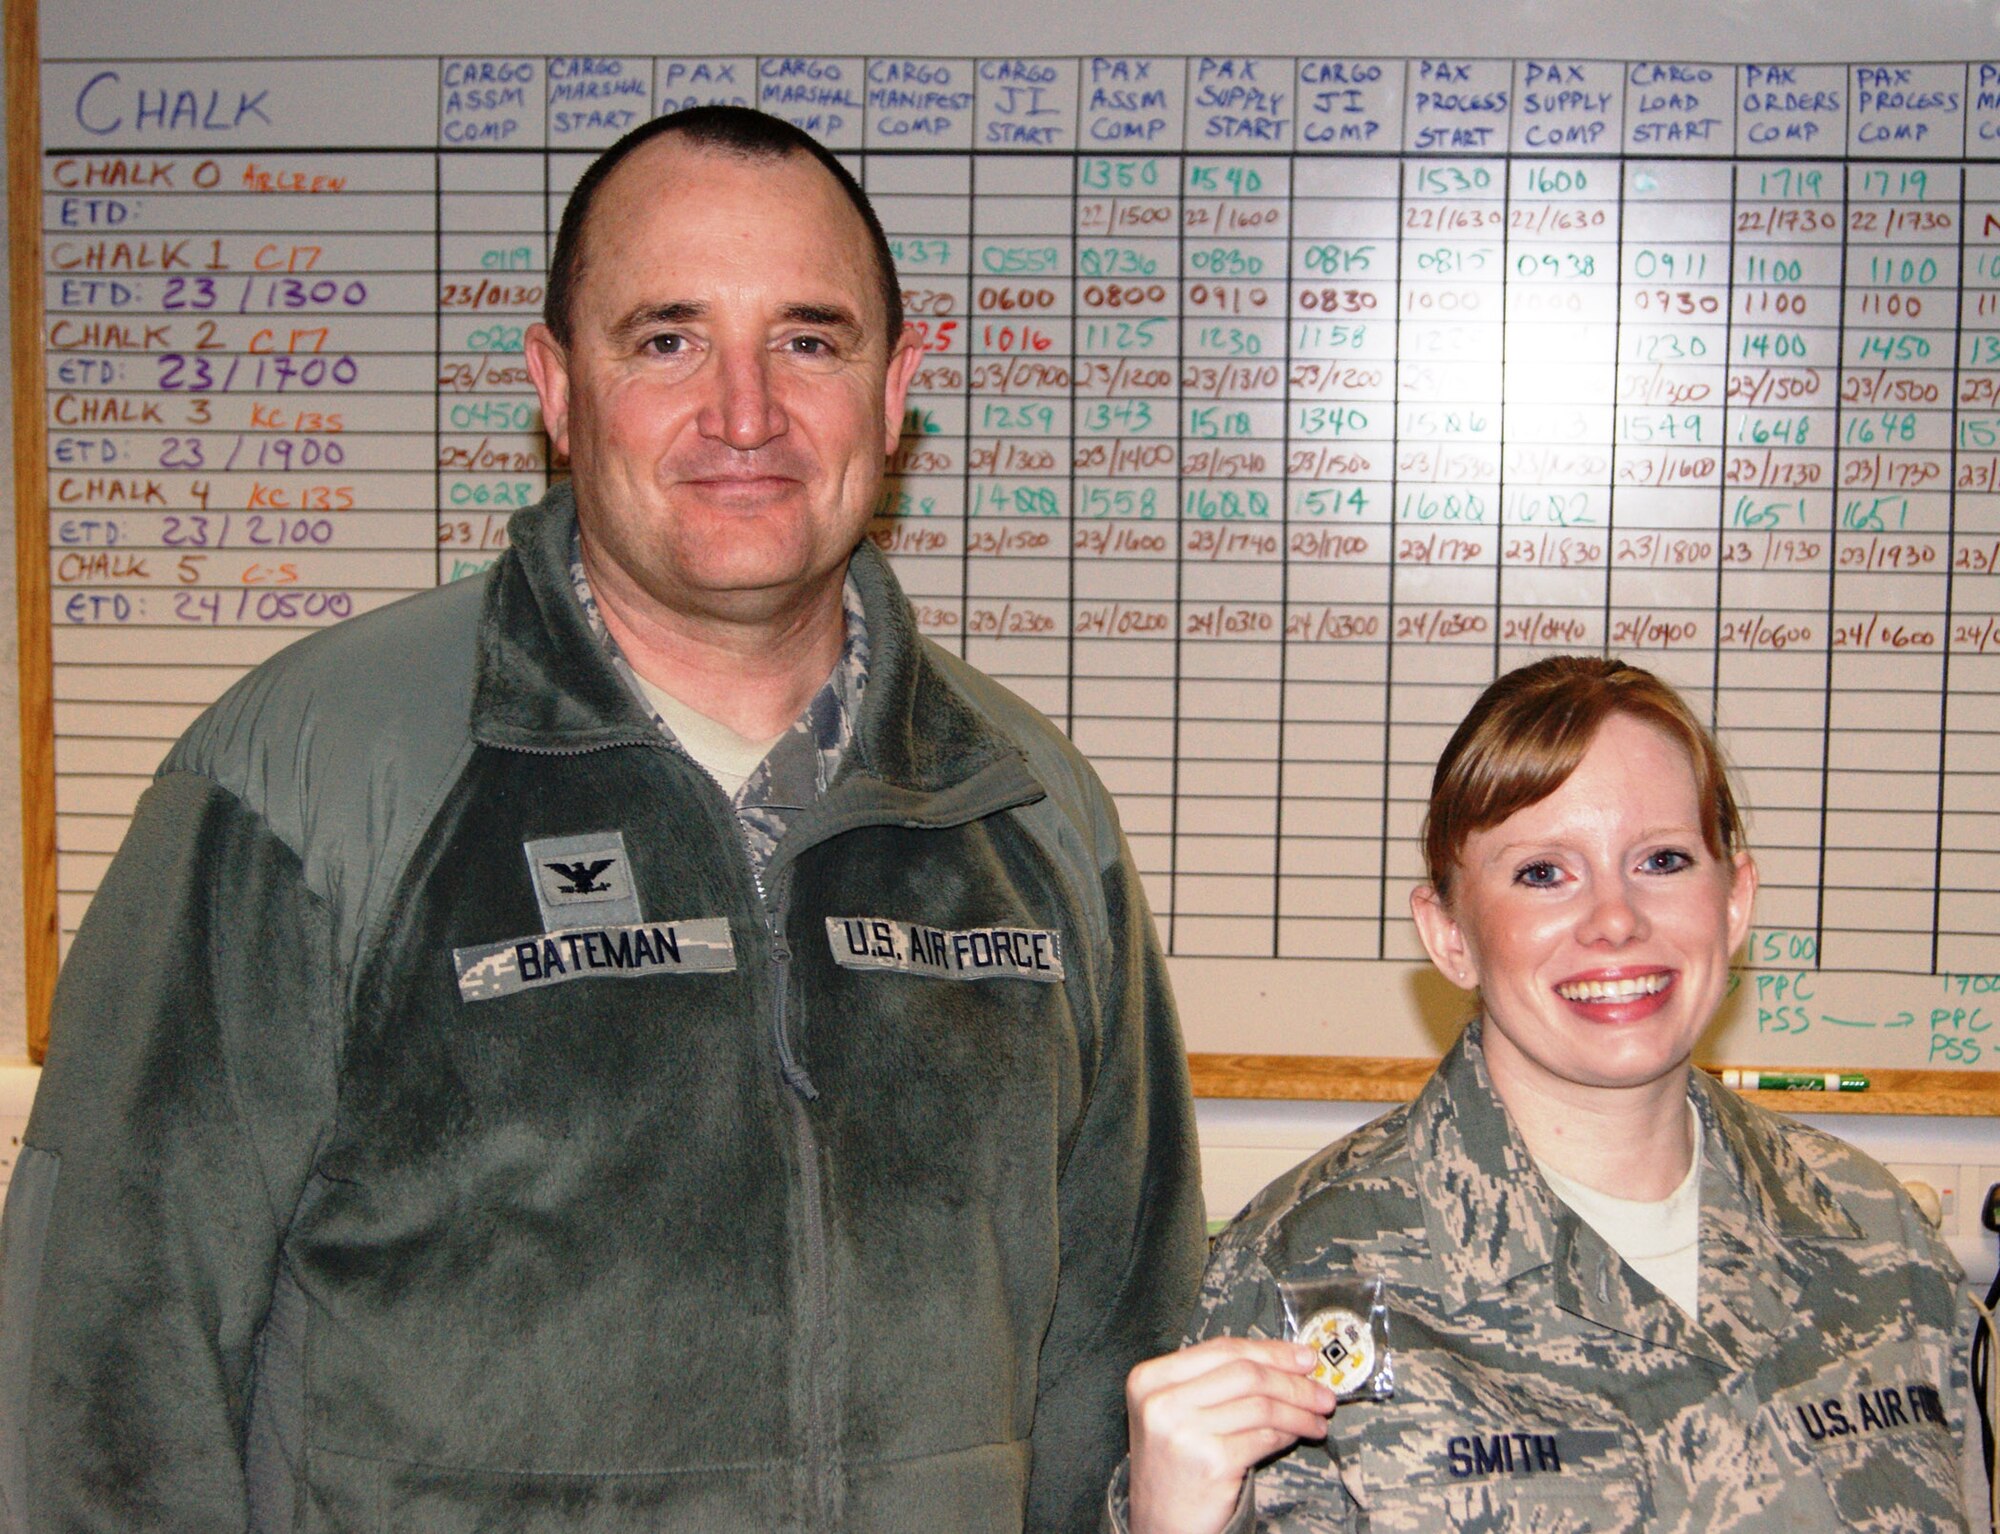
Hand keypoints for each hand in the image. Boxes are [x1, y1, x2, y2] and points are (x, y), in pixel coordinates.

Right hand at [1126, 1336, 1334, 1533]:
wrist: (1160, 1523)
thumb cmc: (1175, 1465)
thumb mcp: (1178, 1413)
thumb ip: (1216, 1382)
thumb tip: (1288, 1360)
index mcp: (1150, 1379)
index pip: (1222, 1350)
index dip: (1271, 1351)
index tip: (1306, 1357)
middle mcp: (1162, 1402)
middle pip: (1246, 1374)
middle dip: (1293, 1382)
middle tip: (1323, 1392)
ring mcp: (1184, 1432)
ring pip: (1261, 1406)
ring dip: (1298, 1411)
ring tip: (1318, 1419)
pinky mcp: (1211, 1463)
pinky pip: (1264, 1438)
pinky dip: (1287, 1434)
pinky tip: (1298, 1436)